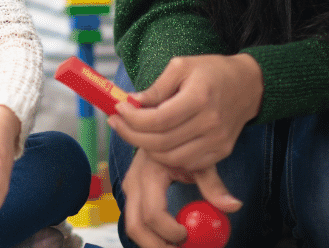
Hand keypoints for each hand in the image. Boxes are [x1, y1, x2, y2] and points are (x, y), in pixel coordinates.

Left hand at [109, 54, 261, 171]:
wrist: (249, 85)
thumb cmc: (211, 71)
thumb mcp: (180, 66)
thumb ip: (156, 88)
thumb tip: (131, 102)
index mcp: (199, 98)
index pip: (158, 120)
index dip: (132, 118)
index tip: (119, 109)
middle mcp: (210, 124)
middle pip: (161, 142)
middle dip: (131, 135)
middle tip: (117, 122)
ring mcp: (218, 142)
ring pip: (171, 158)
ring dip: (145, 148)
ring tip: (133, 132)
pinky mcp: (221, 152)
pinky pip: (187, 164)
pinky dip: (166, 157)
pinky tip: (154, 142)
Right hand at [120, 150, 239, 247]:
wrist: (161, 128)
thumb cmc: (181, 143)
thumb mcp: (198, 161)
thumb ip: (213, 184)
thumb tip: (234, 205)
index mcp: (149, 174)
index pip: (153, 213)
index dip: (170, 231)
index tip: (188, 235)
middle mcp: (133, 184)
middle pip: (136, 227)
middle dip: (157, 246)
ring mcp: (130, 190)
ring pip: (132, 227)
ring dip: (153, 243)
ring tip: (177, 246)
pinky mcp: (131, 194)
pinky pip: (136, 221)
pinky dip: (151, 235)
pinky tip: (169, 239)